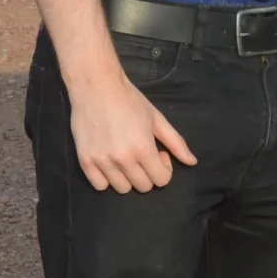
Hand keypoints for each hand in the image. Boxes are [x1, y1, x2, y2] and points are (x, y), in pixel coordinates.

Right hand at [68, 68, 195, 192]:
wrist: (96, 88)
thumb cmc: (130, 101)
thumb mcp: (158, 120)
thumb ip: (176, 143)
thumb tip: (192, 162)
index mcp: (144, 149)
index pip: (161, 180)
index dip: (165, 169)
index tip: (159, 154)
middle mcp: (123, 159)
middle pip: (143, 187)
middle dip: (149, 174)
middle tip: (143, 156)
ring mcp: (102, 161)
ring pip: (122, 189)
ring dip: (129, 178)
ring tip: (127, 159)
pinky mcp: (84, 161)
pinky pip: (99, 186)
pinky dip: (107, 179)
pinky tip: (110, 164)